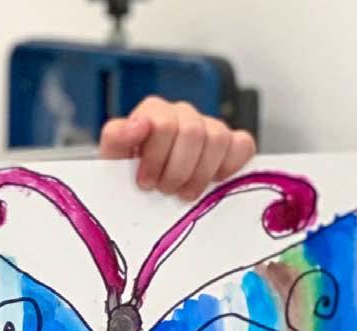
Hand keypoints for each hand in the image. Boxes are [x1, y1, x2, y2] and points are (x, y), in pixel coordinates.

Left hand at [99, 96, 255, 199]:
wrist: (142, 186)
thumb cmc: (128, 173)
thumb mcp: (112, 157)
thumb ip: (117, 137)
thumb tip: (137, 125)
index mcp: (155, 111)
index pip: (164, 123)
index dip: (156, 157)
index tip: (145, 181)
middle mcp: (183, 114)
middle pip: (193, 133)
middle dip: (177, 170)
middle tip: (165, 190)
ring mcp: (209, 126)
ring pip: (218, 139)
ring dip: (200, 174)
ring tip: (183, 192)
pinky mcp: (231, 142)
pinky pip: (243, 144)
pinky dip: (231, 166)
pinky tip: (213, 181)